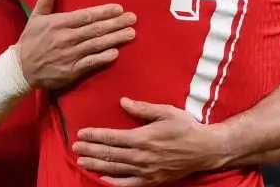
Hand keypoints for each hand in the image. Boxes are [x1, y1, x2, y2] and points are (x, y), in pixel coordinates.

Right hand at [17, 0, 135, 89]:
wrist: (20, 69)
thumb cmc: (30, 41)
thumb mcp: (35, 17)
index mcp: (59, 23)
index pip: (86, 16)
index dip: (103, 12)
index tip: (119, 8)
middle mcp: (66, 38)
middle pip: (95, 29)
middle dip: (115, 23)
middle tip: (133, 18)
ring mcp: (69, 55)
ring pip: (96, 45)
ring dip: (115, 39)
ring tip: (131, 33)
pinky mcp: (71, 70)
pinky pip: (90, 63)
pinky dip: (102, 58)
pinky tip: (115, 53)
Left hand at [72, 97, 221, 185]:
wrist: (205, 149)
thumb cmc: (186, 127)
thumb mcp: (165, 112)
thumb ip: (142, 108)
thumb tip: (122, 101)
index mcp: (142, 137)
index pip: (111, 137)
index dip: (94, 136)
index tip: (81, 133)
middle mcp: (141, 156)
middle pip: (109, 154)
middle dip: (90, 150)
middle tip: (74, 147)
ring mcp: (146, 171)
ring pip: (115, 169)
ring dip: (96, 165)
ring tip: (81, 160)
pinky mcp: (152, 181)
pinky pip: (128, 184)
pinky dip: (113, 182)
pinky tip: (101, 178)